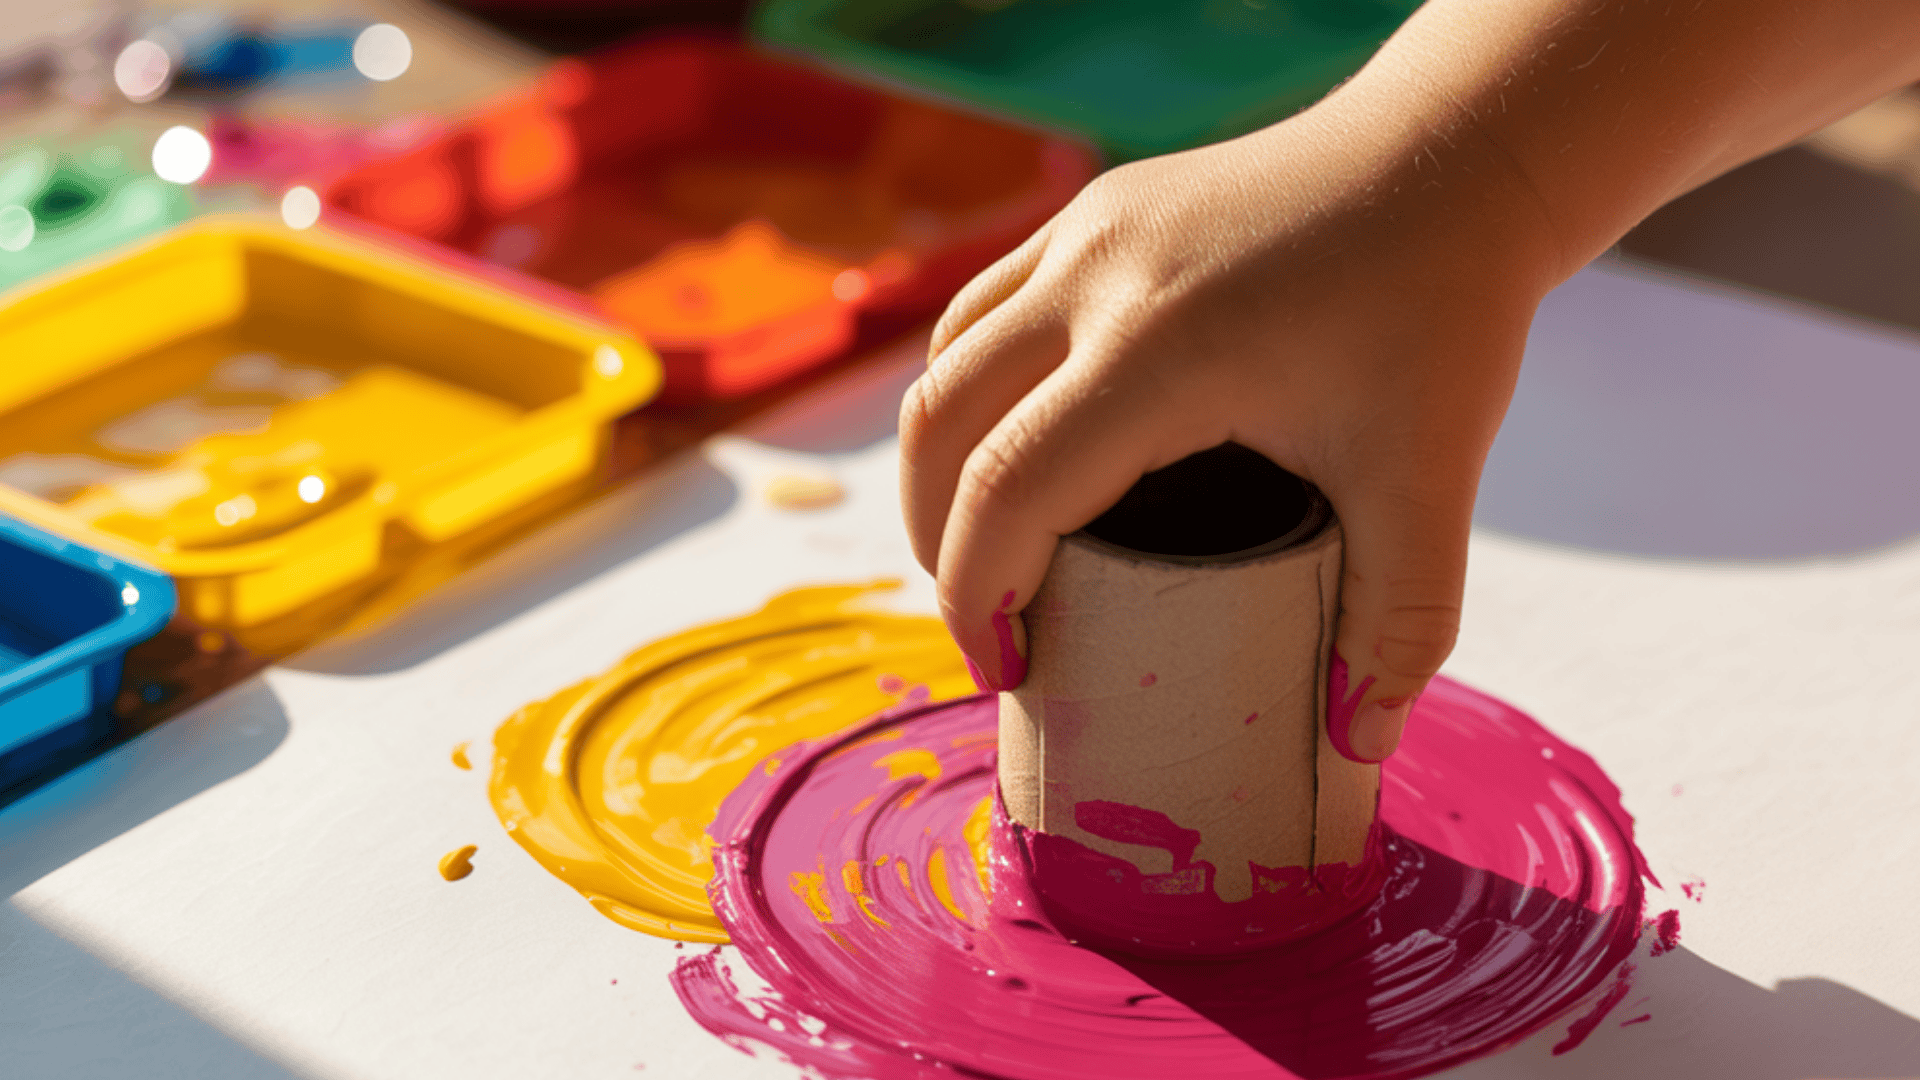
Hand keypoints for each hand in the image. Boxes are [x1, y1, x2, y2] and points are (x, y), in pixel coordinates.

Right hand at [898, 97, 1559, 761]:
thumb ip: (1399, 623)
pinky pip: (978, 313)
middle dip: (936, 544)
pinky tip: (1012, 446)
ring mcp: (1080, 234)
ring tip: (988, 548)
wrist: (1448, 159)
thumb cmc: (1440, 310)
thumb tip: (1355, 743)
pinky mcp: (1089, 214)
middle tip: (991, 627)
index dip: (977, 596)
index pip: (1009, 487)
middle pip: (942, 426)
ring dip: (940, 467)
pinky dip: (968, 397)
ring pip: (943, 362)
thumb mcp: (1430, 478)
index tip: (1007, 671)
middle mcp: (1093, 278)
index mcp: (1159, 349)